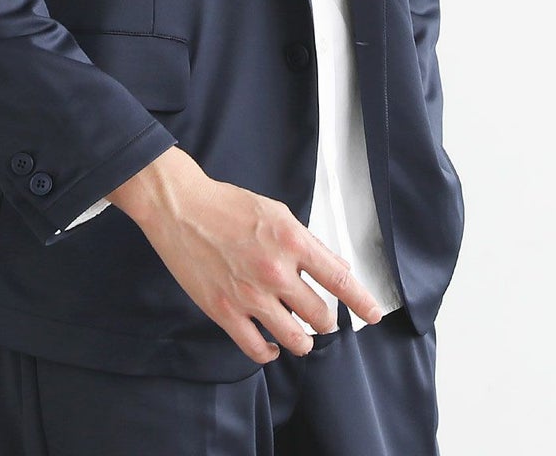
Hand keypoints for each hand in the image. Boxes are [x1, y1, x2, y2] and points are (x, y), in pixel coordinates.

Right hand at [110, 149, 385, 364]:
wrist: (181, 208)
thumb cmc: (226, 205)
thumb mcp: (277, 213)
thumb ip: (307, 244)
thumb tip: (334, 270)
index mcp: (292, 241)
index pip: (340, 280)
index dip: (362, 302)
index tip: (374, 314)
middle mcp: (276, 271)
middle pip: (321, 316)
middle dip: (326, 320)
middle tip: (321, 317)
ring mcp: (250, 295)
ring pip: (295, 339)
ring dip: (302, 340)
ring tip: (298, 333)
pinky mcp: (225, 312)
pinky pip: (257, 349)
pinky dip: (269, 351)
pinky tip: (269, 343)